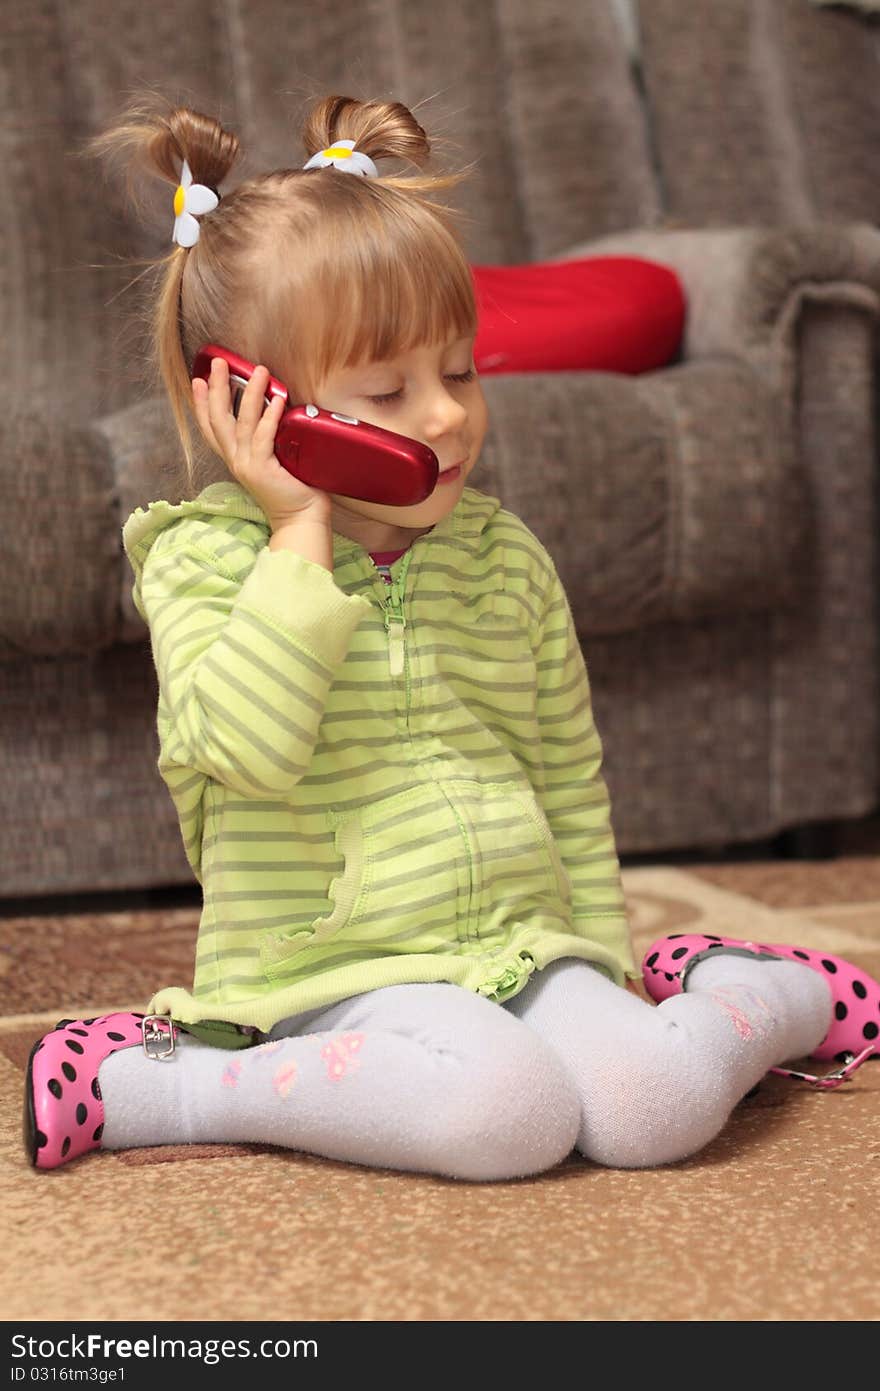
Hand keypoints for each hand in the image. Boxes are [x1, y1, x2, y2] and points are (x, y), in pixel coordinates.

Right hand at [192, 356, 331, 527]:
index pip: (211, 427)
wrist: (301, 519)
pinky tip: (277, 399)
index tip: (197, 379)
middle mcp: (236, 460)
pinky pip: (264, 438)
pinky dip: (270, 417)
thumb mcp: (274, 458)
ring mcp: (247, 465)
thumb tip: (277, 405)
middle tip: (218, 362)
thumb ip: (269, 437)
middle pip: (218, 419)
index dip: (201, 403)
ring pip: (242, 423)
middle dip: (216, 388)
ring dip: (250, 393)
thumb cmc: (294, 488)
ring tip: (259, 370)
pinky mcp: (263, 470)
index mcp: (236, 457)